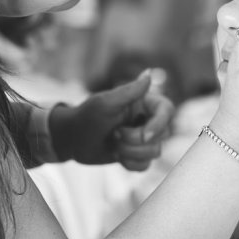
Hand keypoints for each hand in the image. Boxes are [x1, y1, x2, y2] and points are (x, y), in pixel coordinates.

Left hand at [50, 70, 174, 171]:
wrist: (71, 139)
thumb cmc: (86, 116)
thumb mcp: (105, 102)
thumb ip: (129, 91)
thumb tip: (149, 73)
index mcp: (143, 102)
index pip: (167, 110)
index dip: (159, 125)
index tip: (143, 135)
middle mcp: (146, 119)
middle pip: (163, 135)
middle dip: (137, 140)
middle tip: (115, 134)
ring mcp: (142, 138)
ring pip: (155, 152)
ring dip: (131, 152)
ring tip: (113, 145)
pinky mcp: (136, 155)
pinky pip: (146, 165)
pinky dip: (130, 164)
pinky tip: (117, 156)